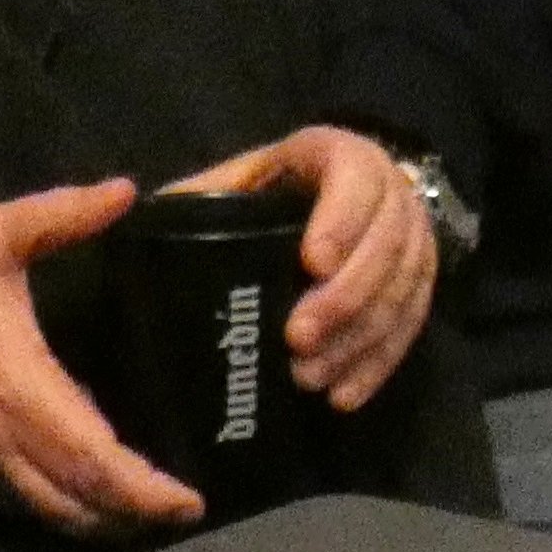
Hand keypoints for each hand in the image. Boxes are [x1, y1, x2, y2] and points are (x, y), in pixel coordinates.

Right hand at [0, 177, 202, 538]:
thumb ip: (62, 215)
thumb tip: (127, 191)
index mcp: (20, 389)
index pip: (95, 463)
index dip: (145, 492)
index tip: (188, 501)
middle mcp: (0, 447)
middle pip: (80, 508)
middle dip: (135, 517)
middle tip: (179, 510)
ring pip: (48, 518)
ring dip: (97, 521)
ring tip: (141, 508)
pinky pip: (11, 510)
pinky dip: (50, 507)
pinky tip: (76, 489)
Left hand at [168, 124, 439, 411]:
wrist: (348, 191)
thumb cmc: (278, 185)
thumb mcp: (241, 177)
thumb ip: (203, 195)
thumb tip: (128, 219)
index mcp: (339, 154)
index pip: (353, 180)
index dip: (340, 222)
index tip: (312, 265)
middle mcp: (391, 190)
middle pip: (386, 245)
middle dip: (344, 297)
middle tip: (298, 339)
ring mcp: (416, 238)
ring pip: (402, 290)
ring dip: (357, 339)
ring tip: (309, 378)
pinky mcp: (422, 281)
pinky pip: (412, 324)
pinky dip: (378, 364)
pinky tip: (342, 396)